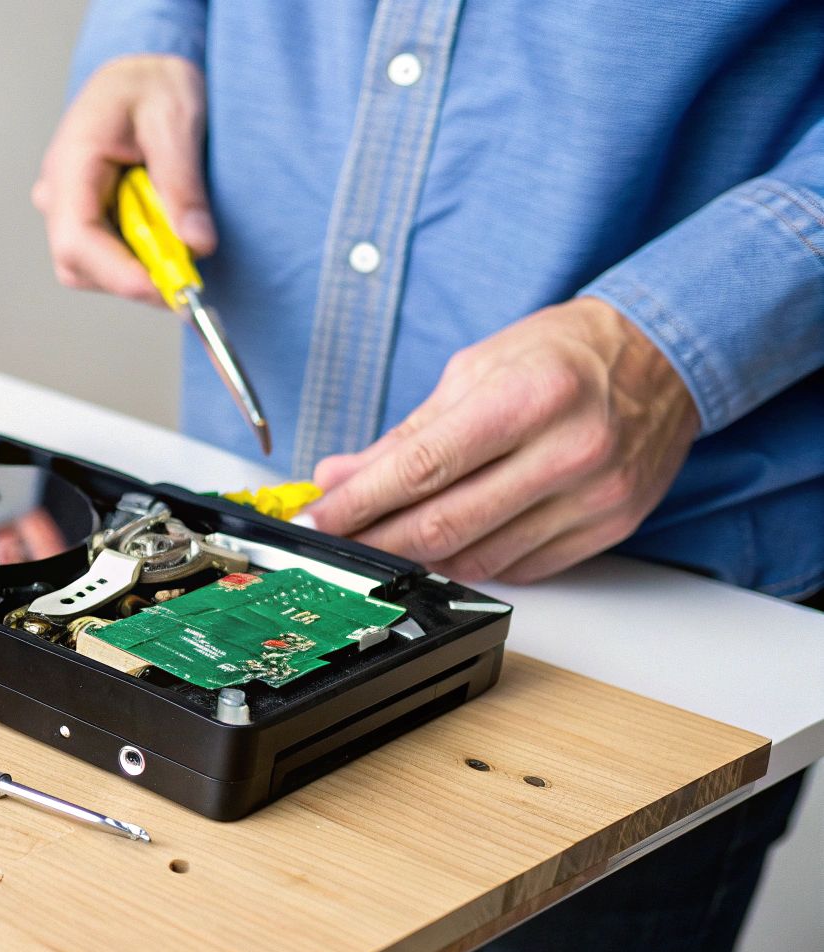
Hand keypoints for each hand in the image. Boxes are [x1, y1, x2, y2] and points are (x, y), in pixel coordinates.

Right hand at [32, 55, 213, 303]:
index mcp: (71, 161)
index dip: (118, 273)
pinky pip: (104, 256)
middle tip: (188, 271)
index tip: (163, 288)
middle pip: (80, 264)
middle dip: (135, 276)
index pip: (77, 237)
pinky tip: (163, 229)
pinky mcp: (83, 217)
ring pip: (92, 268)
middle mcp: (57, 191)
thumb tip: (196, 243)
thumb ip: (182, 184)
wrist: (140, 69)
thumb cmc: (152, 83)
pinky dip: (138, 257)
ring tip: (177, 231)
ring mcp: (66, 207)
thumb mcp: (176, 121)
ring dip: (138, 266)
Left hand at [306, 297, 698, 583]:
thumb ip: (406, 433)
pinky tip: (447, 542)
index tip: (317, 519)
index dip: (359, 501)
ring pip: (478, 556)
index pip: (421, 467)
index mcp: (529, 398)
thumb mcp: (475, 371)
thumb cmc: (563, 355)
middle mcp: (568, 452)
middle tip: (336, 541)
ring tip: (384, 541)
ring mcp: (593, 499)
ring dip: (418, 556)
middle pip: (446, 523)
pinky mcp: (606, 529)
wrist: (663, 359)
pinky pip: (518, 567)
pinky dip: (470, 560)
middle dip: (376, 539)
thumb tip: (340, 478)